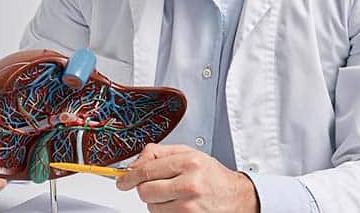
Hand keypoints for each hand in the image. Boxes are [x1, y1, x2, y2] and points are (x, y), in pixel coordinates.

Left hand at [114, 143, 258, 212]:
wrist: (237, 197)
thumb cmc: (211, 175)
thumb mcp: (188, 153)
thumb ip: (158, 153)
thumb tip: (133, 165)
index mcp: (188, 163)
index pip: (146, 171)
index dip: (129, 177)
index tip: (122, 181)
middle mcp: (190, 185)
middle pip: (145, 191)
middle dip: (143, 189)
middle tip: (153, 187)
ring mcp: (190, 207)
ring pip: (152, 207)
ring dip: (156, 202)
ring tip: (173, 195)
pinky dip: (165, 211)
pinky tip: (178, 205)